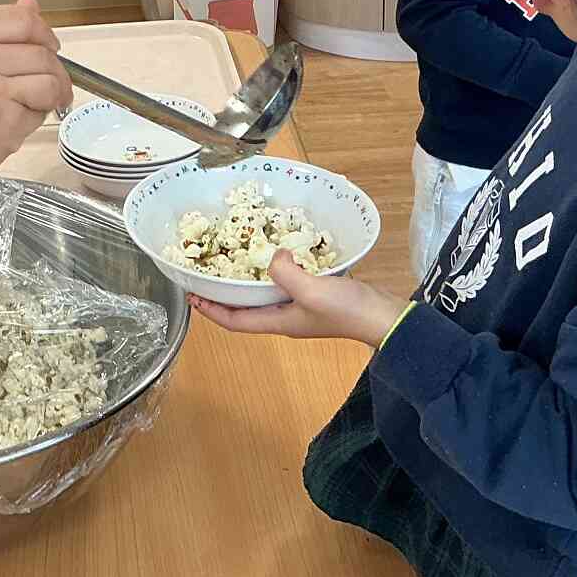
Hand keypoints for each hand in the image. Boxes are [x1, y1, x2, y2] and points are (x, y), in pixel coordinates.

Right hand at [0, 0, 70, 196]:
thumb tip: (30, 4)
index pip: (22, 18)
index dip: (44, 32)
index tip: (48, 45)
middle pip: (41, 51)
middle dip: (53, 69)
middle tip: (47, 83)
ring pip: (49, 81)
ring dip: (50, 95)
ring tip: (32, 104)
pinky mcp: (3, 122)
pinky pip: (41, 112)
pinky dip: (35, 119)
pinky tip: (13, 123)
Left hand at [188, 254, 406, 344]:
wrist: (384, 318)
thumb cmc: (346, 311)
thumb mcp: (311, 290)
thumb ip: (285, 272)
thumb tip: (272, 256)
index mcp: (278, 322)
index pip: (234, 321)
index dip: (211, 311)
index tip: (192, 296)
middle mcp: (285, 318)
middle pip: (246, 308)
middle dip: (225, 294)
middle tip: (210, 274)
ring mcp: (302, 309)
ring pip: (266, 296)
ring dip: (249, 282)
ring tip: (236, 261)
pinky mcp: (317, 298)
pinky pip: (288, 285)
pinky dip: (277, 272)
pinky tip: (280, 254)